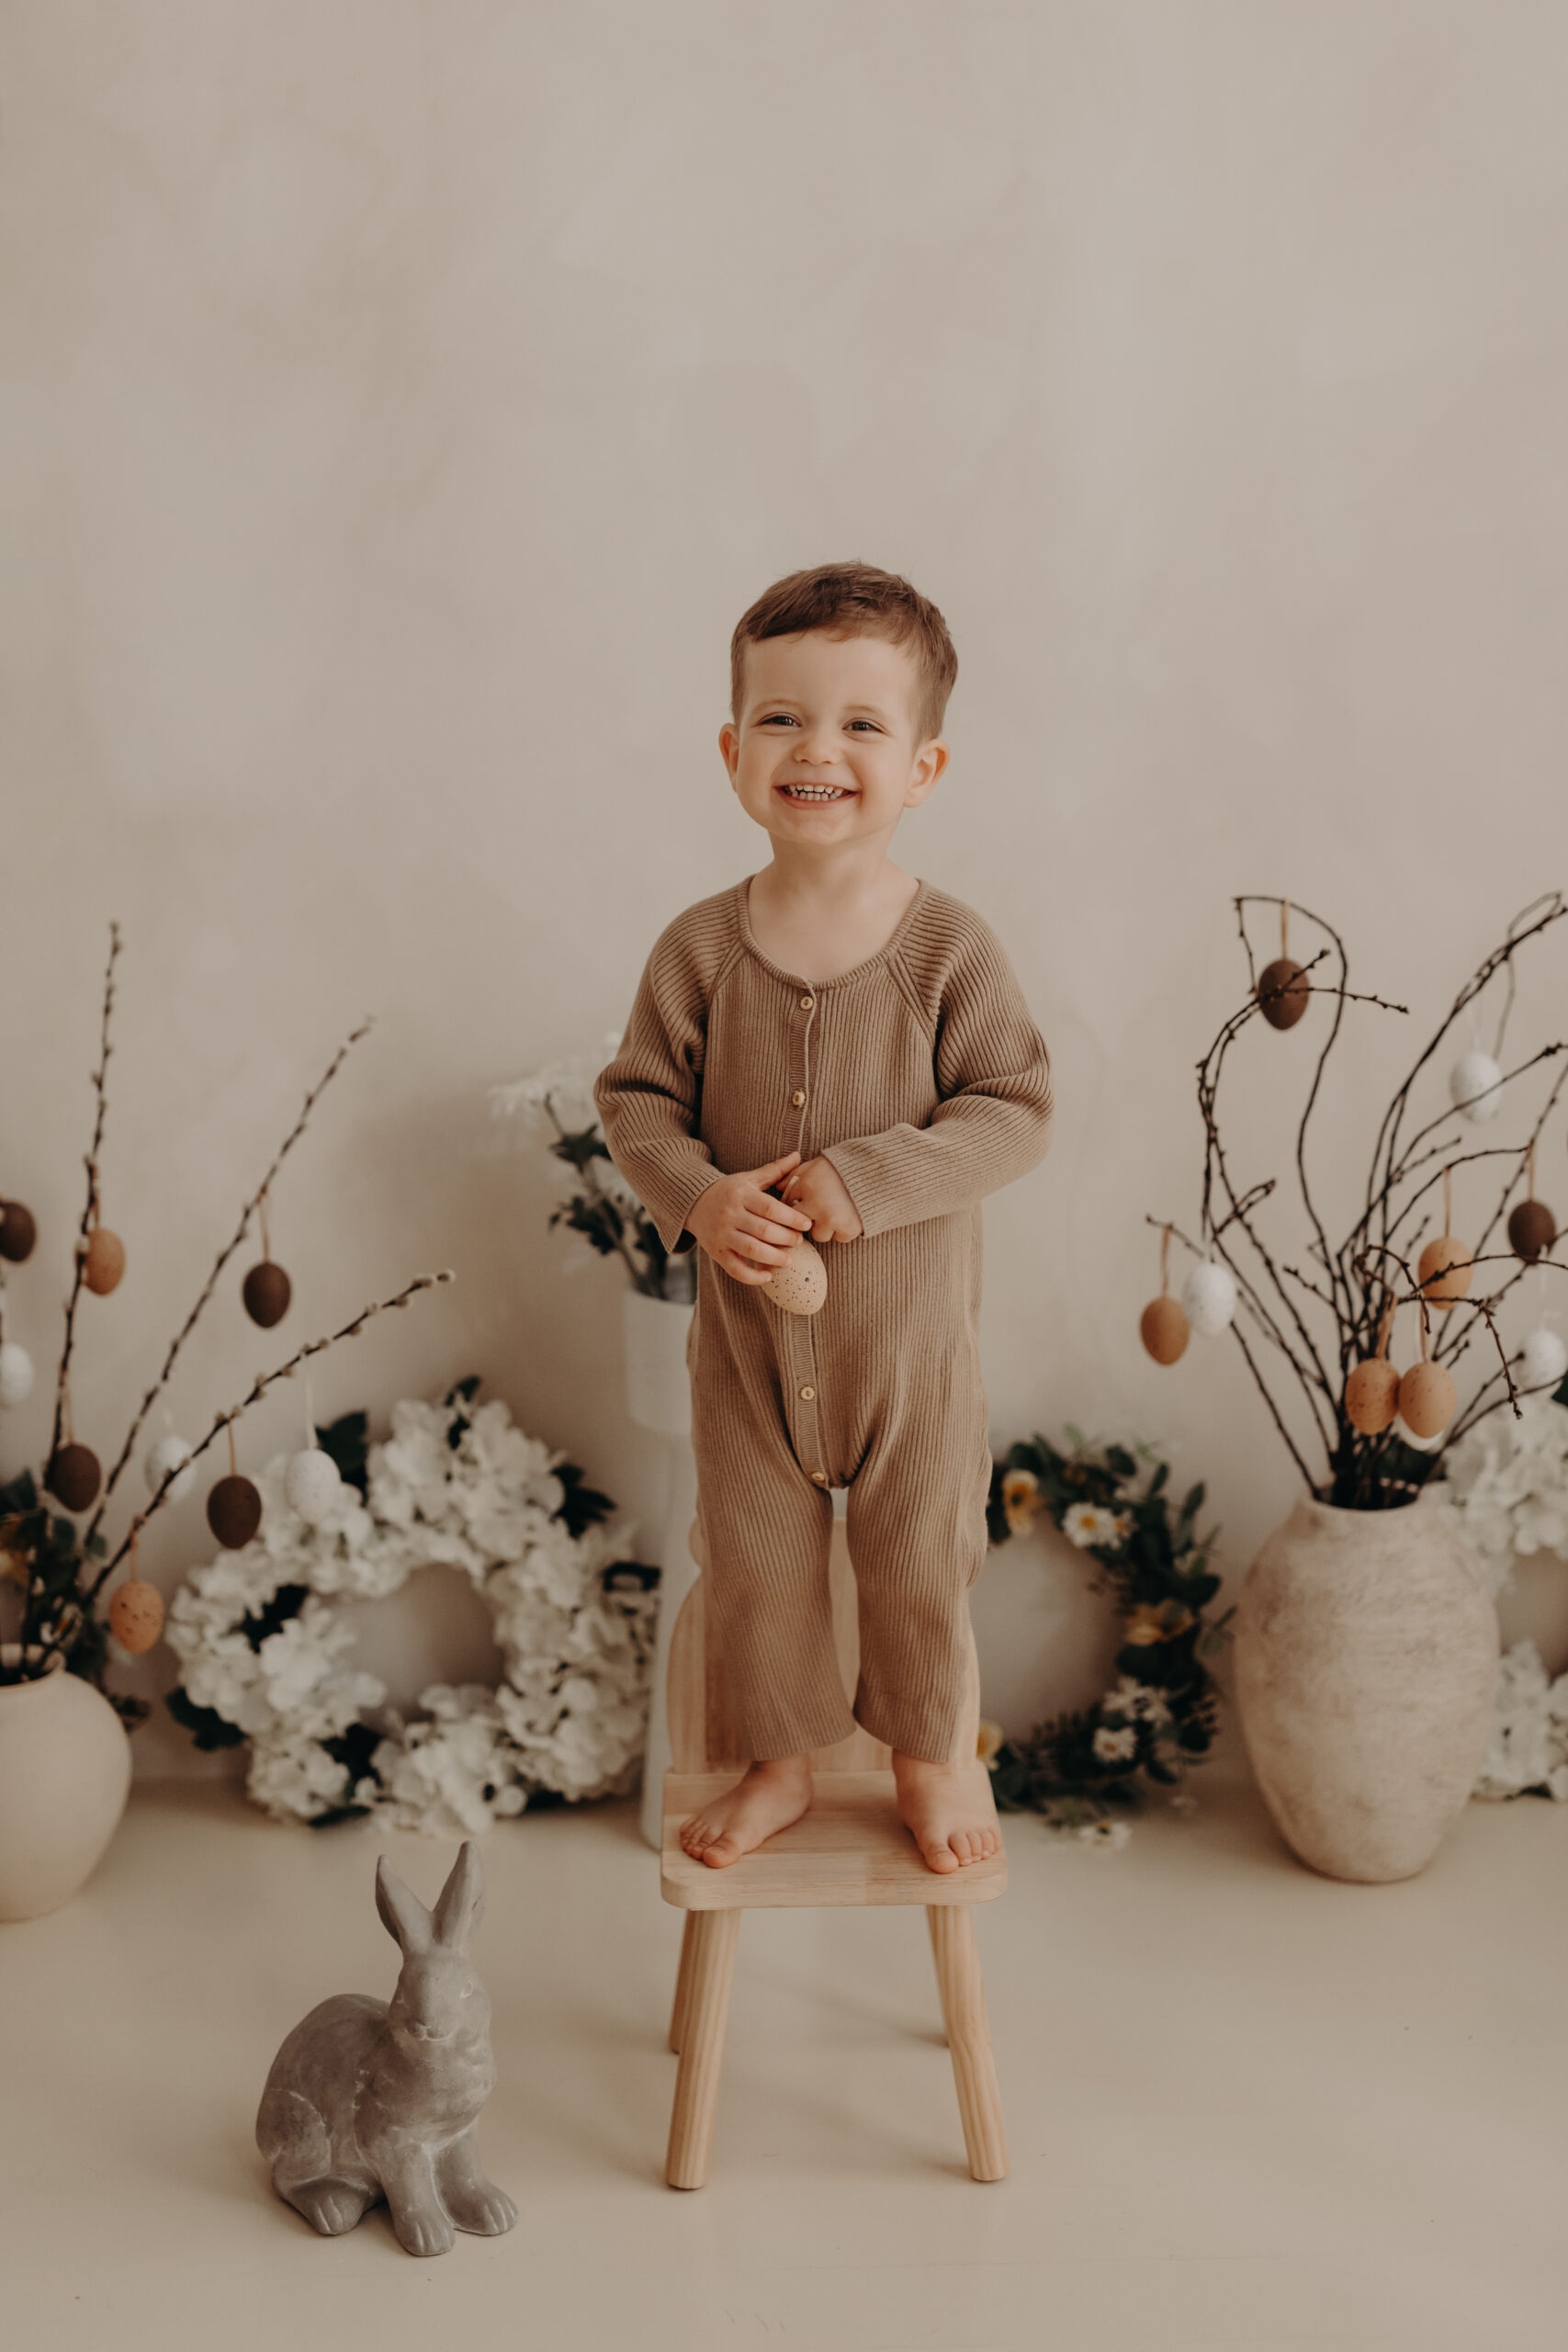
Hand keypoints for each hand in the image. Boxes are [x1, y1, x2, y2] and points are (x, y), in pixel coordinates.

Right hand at [684, 1150, 814, 1284]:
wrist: (693, 1203)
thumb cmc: (729, 1190)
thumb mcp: (748, 1178)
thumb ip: (774, 1170)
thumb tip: (797, 1155)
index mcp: (741, 1194)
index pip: (770, 1208)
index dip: (791, 1217)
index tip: (807, 1224)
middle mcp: (730, 1214)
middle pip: (764, 1230)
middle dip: (786, 1238)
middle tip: (799, 1241)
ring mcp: (722, 1234)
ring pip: (751, 1250)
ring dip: (774, 1258)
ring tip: (789, 1260)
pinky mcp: (716, 1251)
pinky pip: (734, 1269)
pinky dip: (752, 1276)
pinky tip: (768, 1276)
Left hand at [780, 1155, 862, 1243]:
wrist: (877, 1170)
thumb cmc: (842, 1166)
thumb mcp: (815, 1164)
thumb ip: (794, 1174)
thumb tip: (778, 1187)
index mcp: (806, 1185)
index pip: (787, 1204)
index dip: (794, 1205)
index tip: (802, 1204)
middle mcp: (816, 1205)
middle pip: (800, 1224)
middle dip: (807, 1219)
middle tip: (819, 1210)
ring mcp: (832, 1219)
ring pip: (819, 1235)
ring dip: (825, 1227)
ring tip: (835, 1212)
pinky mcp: (848, 1229)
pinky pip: (839, 1238)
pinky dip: (843, 1230)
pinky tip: (848, 1217)